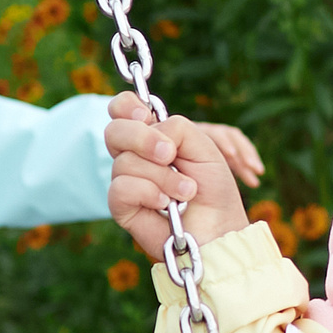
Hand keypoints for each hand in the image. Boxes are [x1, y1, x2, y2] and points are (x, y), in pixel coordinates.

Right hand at [104, 92, 253, 258]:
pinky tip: (165, 205)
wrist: (218, 227)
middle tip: (169, 155)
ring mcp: (126, 181)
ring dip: (163, 177)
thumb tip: (150, 134)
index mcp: (151, 136)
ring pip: (125, 163)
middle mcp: (134, 156)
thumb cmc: (213, 189)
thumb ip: (177, 128)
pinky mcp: (121, 206)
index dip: (126, 106)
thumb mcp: (203, 147)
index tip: (145, 115)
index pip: (121, 109)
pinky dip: (149, 193)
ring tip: (186, 192)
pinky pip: (121, 188)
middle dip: (143, 139)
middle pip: (114, 131)